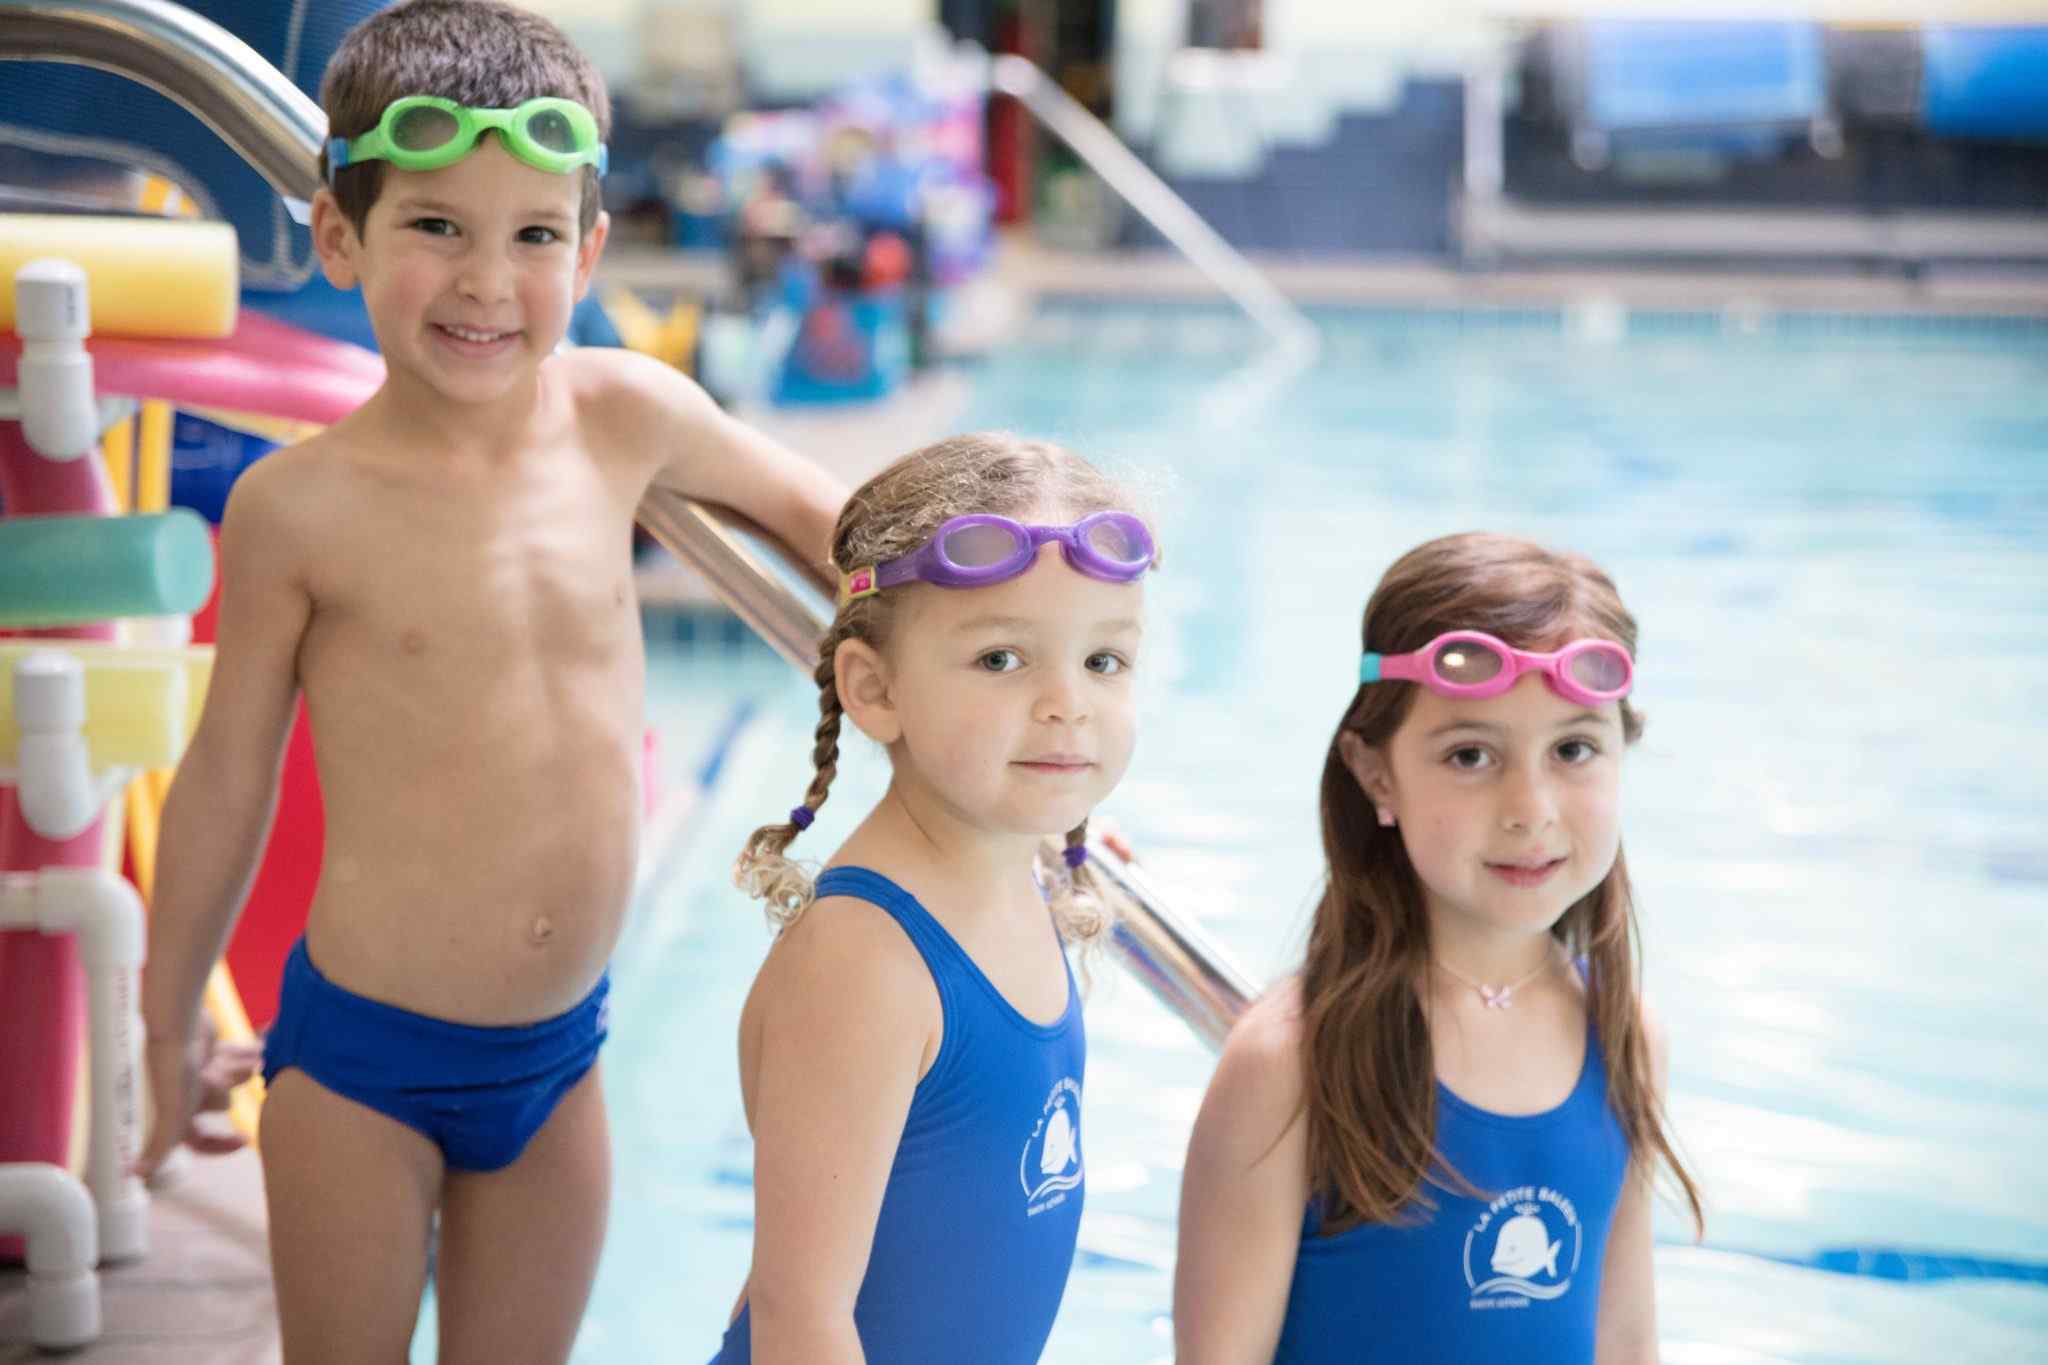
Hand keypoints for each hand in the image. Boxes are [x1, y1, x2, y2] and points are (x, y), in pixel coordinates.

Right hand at [135, 1015, 260, 1177]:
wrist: (177, 1022)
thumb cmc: (173, 1068)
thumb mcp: (172, 1111)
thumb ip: (159, 1143)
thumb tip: (134, 1174)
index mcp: (176, 1114)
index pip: (199, 1142)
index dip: (221, 1146)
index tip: (244, 1140)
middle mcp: (186, 1093)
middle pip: (222, 1102)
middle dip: (228, 1086)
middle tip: (227, 1073)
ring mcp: (198, 1069)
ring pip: (234, 1078)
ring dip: (240, 1068)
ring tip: (243, 1057)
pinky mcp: (210, 1047)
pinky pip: (237, 1055)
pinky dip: (247, 1051)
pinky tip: (258, 1044)